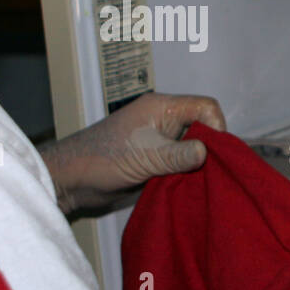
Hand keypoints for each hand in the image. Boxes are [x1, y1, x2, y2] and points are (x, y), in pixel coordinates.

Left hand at [41, 93, 225, 215]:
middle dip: (211, 147)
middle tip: (213, 170)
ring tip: (202, 179)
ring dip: (199, 161)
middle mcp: (164, 119)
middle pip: (203, 125)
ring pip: (194, 144)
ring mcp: (161, 138)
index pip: (205, 107)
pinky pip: (183, 159)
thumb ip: (178, 155)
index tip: (216, 153)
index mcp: (162, 108)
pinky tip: (190, 183)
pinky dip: (189, 170)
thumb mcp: (145, 157)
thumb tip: (207, 152)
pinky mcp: (157, 156)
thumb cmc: (102, 160)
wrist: (72, 180)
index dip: (217, 127)